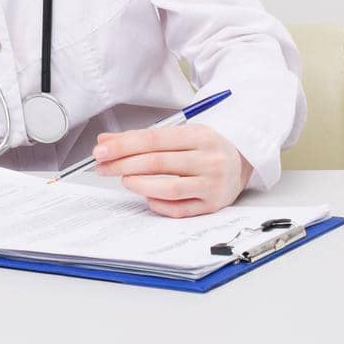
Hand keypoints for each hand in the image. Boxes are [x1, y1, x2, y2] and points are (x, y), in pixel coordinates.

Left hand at [92, 124, 252, 216]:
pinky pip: (181, 209)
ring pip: (170, 187)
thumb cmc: (205, 147)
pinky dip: (159, 204)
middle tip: (102, 166)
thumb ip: (143, 138)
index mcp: (200, 136)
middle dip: (124, 164)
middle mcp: (208, 159)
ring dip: (140, 184)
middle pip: (158, 162)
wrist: (242, 161)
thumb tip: (106, 141)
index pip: (154, 140)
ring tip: (123, 180)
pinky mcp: (212, 205)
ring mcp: (212, 184)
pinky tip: (146, 197)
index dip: (124, 145)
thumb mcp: (181, 134)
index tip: (101, 150)